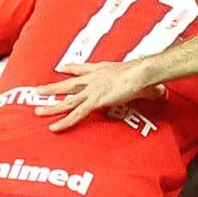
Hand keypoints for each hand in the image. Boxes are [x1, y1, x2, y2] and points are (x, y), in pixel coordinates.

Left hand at [40, 58, 161, 128]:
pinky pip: (76, 114)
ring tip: (37, 111)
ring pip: (67, 100)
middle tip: (37, 91)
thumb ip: (147, 87)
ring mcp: (92, 90)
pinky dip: (64, 121)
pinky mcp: (94, 101)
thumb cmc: (143, 74)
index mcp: (101, 70)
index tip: (60, 68)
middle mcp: (93, 79)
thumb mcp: (142, 79)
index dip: (70, 68)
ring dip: (51, 106)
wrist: (141, 72)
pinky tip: (54, 127)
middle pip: (68, 84)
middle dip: (52, 88)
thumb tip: (160, 92)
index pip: (82, 69)